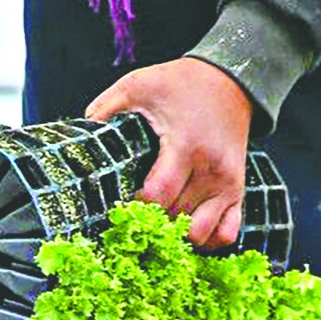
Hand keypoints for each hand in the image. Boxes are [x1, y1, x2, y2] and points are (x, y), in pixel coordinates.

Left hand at [85, 58, 252, 249]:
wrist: (230, 80)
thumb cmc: (181, 84)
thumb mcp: (139, 83)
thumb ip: (107, 107)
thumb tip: (81, 132)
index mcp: (186, 146)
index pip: (158, 196)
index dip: (134, 207)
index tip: (121, 202)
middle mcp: (212, 170)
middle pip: (175, 218)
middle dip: (150, 223)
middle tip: (132, 216)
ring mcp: (228, 184)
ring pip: (200, 233)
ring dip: (176, 235)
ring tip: (158, 222)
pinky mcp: (239, 192)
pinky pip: (226, 233)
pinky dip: (206, 239)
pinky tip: (186, 228)